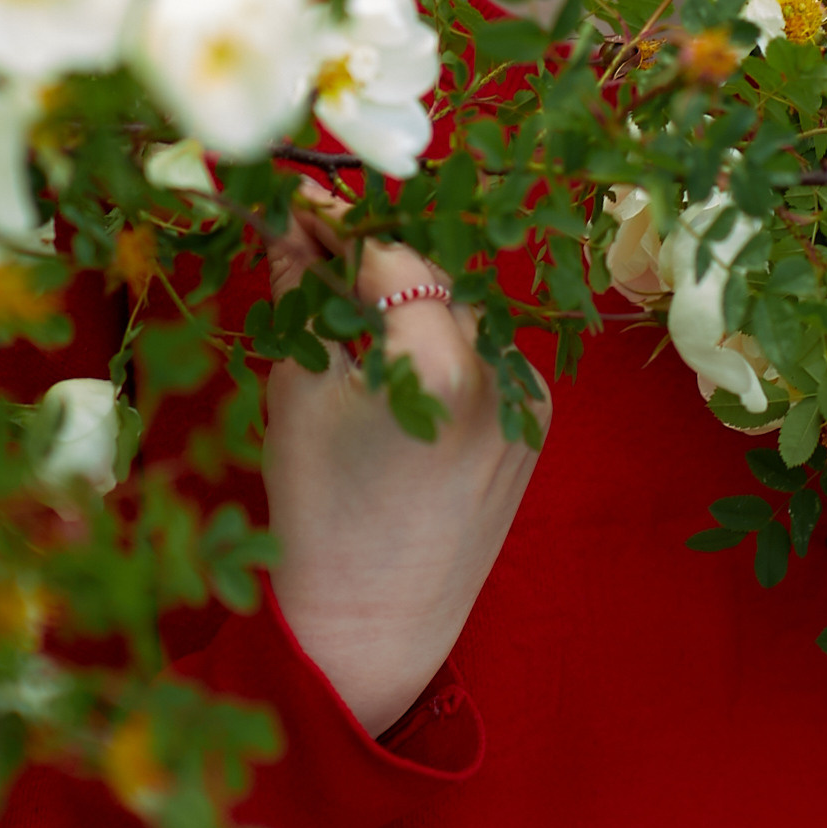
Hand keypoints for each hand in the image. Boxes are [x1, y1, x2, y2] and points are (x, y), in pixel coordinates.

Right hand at [261, 198, 546, 738]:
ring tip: (353, 303)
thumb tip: (288, 225)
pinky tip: (401, 361)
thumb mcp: (299, 394)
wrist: (373, 620)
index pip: (389, 258)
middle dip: (376, 258)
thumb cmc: (317, 512)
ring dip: (414, 300)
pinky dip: (446, 346)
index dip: (339, 227)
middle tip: (315, 243)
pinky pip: (488, 357)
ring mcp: (530, 400)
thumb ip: (303, 297)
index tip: (299, 207)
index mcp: (436, 366)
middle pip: (434, 276)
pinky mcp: (538, 424)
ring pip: (464, 313)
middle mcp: (500, 374)